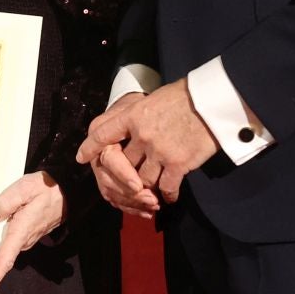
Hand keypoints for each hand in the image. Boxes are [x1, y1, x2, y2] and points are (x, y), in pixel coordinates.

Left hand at [0, 171, 65, 293]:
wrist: (69, 191)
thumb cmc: (46, 188)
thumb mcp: (24, 188)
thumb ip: (5, 202)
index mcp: (21, 231)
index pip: (5, 259)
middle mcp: (25, 240)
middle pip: (3, 257)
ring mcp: (28, 238)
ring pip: (7, 247)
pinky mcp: (30, 233)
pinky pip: (12, 240)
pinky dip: (2, 241)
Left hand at [77, 80, 219, 204]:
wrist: (213, 102)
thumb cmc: (185, 96)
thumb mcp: (153, 100)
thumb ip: (137, 115)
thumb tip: (126, 126)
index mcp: (132, 115)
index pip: (102, 133)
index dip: (90, 147)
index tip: (82, 157)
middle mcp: (141, 135)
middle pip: (123, 164)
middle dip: (124, 174)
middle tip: (129, 182)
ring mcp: (159, 151)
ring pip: (142, 179)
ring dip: (145, 187)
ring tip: (150, 192)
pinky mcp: (178, 164)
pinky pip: (166, 187)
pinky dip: (167, 195)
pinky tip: (169, 197)